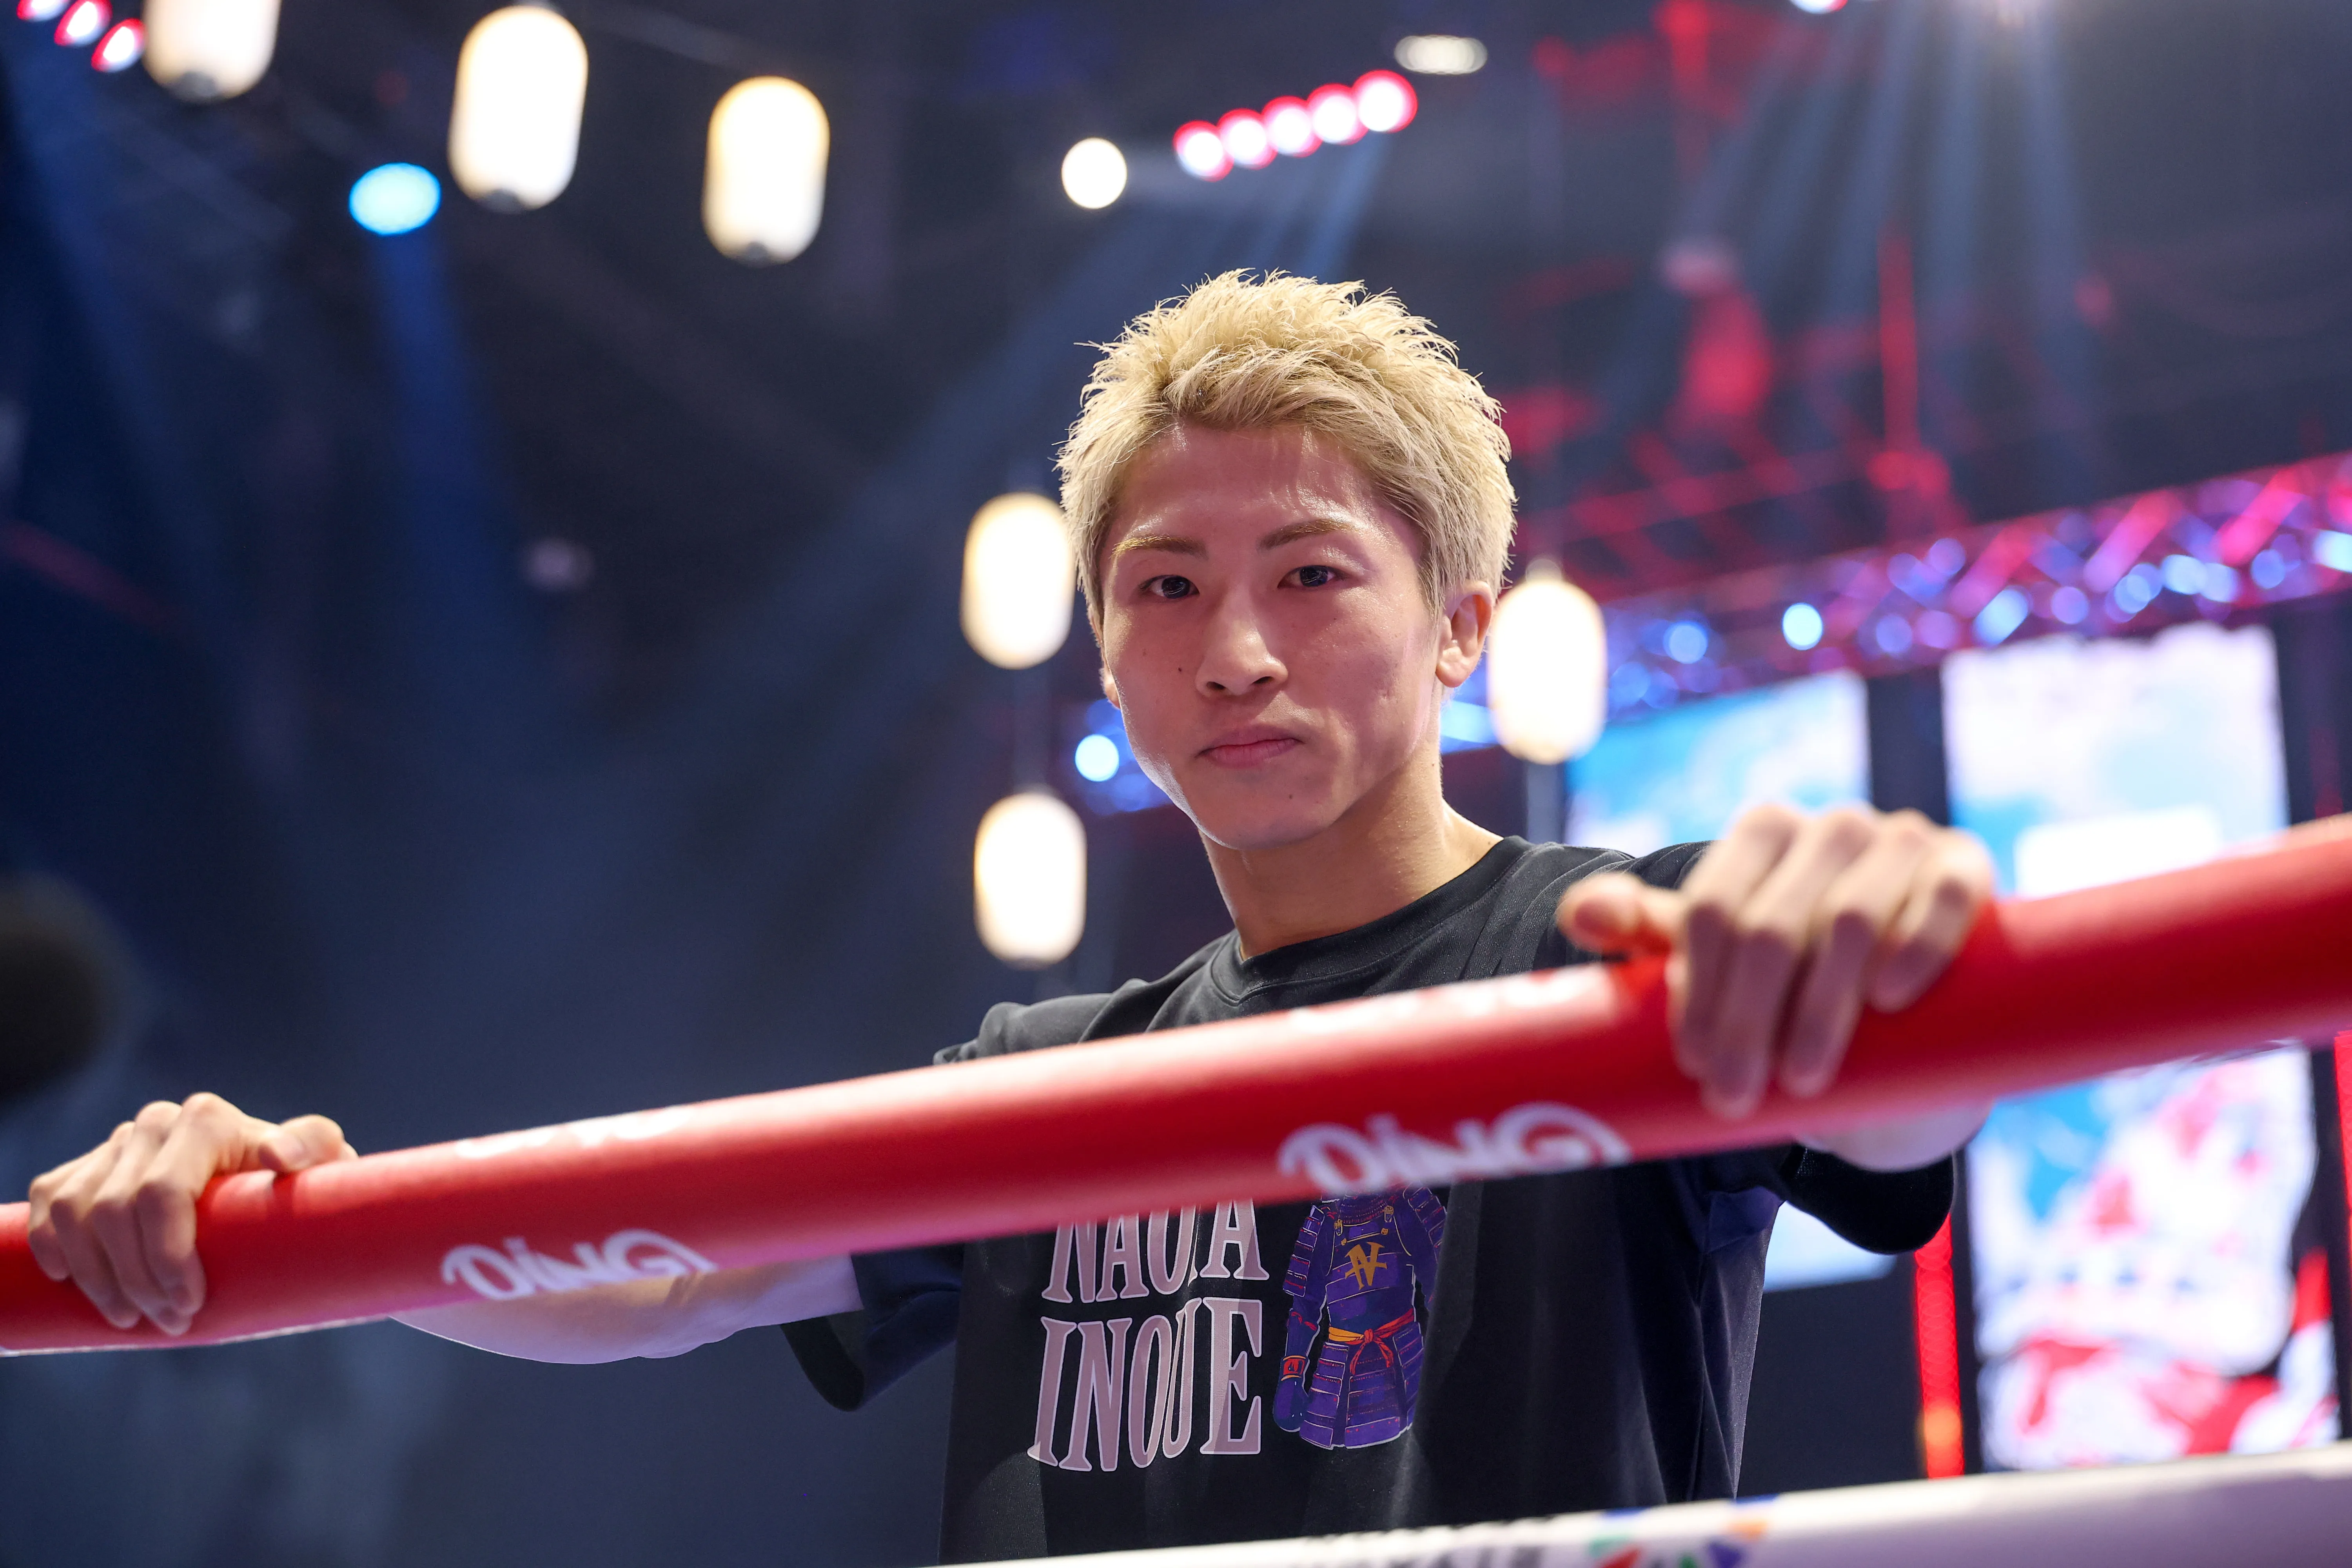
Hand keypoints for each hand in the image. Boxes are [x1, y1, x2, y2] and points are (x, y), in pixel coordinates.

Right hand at [26, 1093, 353, 1334]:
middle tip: (170, 1323)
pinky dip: (52, 1243)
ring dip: (95, 1275)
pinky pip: (51, 1203)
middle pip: (115, 1211)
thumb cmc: (301, 1180)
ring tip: (130, 1317)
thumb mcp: (321, 1161)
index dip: (166, 1256)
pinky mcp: (86, 1168)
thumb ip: (313, 1147)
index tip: (190, 1304)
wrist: (269, 1184)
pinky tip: (69, 1278)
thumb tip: (279, 1158)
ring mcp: (117, 1145)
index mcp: (205, 1120)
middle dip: (136, 1278)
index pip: (161, 1193)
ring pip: (75, 1213)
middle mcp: (156, 1124)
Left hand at [1557, 804, 1993, 1118]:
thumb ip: (1649, 932)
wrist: (1902, 1035)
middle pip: (1772, 924)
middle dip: (1748, 1018)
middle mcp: (1831, 828)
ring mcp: (1903, 843)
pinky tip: (1887, 999)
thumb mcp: (1720, 963)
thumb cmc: (1793, 993)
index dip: (1698, 989)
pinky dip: (1915, 946)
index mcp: (1762, 836)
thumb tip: (1579, 912)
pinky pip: (1943, 898)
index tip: (1694, 1064)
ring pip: (1850, 920)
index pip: (1713, 908)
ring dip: (1820, 1007)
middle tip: (1735, 1095)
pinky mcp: (1967, 870)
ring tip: (1800, 1079)